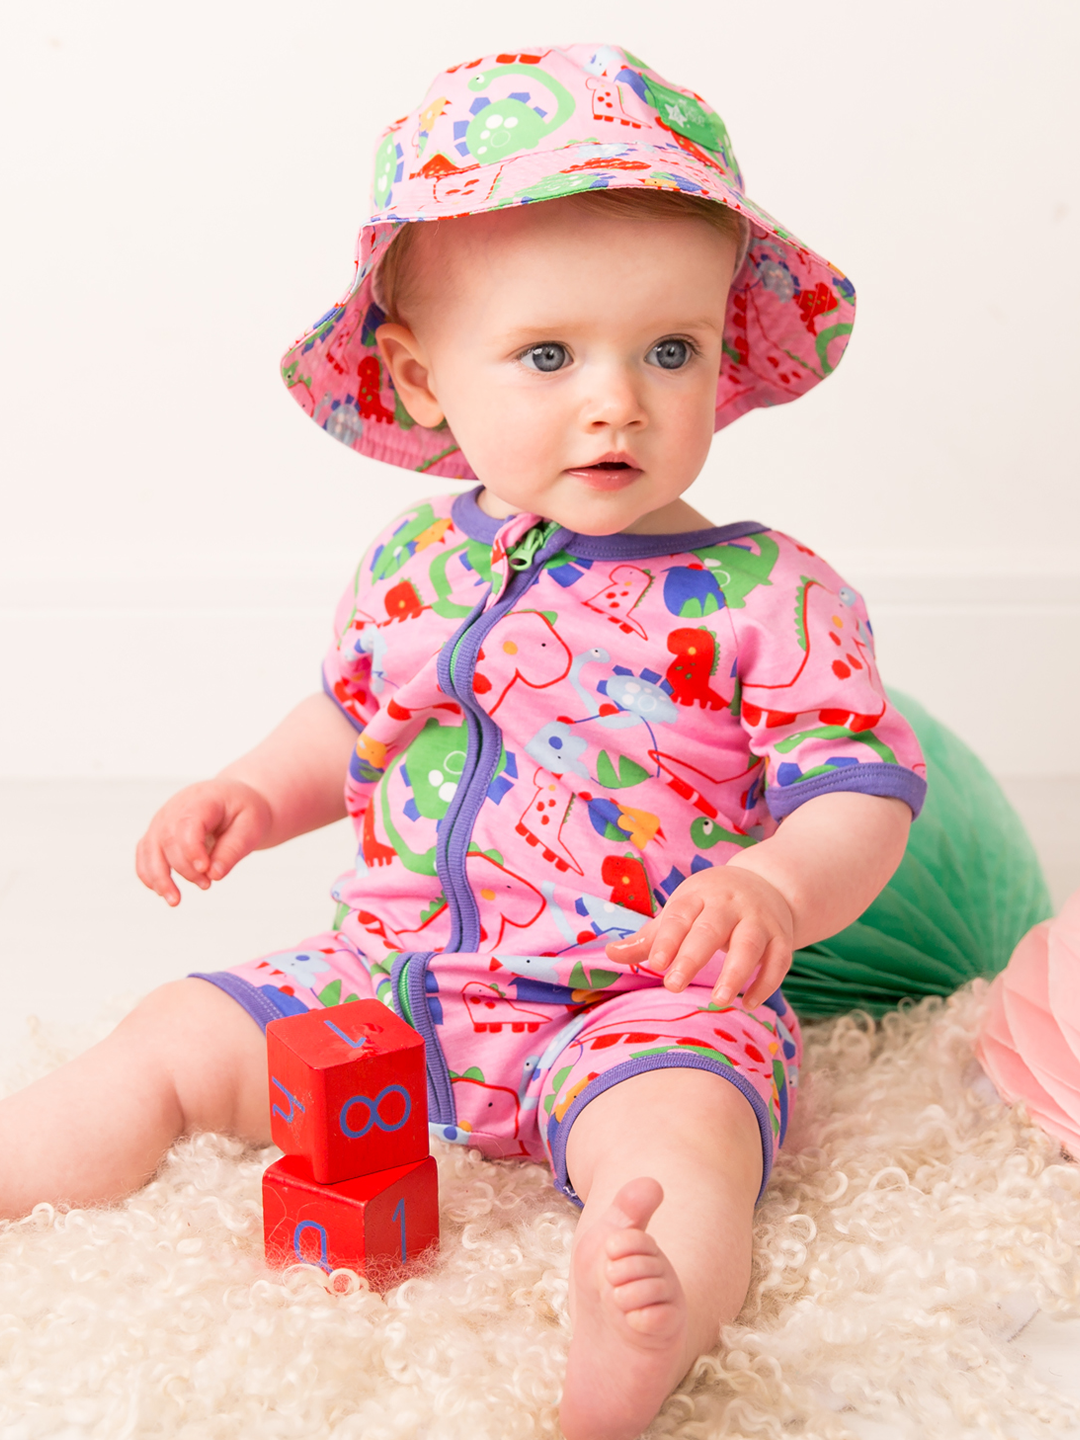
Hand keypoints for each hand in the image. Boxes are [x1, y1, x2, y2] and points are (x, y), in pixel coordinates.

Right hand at [135, 779, 272, 905]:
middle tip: (206, 885)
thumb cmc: (244, 812)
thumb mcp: (250, 827)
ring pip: (149, 848)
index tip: (206, 871)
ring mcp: (163, 819)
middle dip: (184, 869)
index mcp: (203, 799)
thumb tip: (214, 875)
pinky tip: (162, 892)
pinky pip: (144, 854)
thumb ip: (233, 849)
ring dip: (159, 877)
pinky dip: (148, 874)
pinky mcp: (157, 832)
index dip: (192, 849)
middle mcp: (176, 806)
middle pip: (168, 839)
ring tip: (175, 901)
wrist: (235, 800)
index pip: (188, 823)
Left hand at [605, 866, 793, 1008]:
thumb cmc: (710, 905)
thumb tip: (610, 954)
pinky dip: (767, 982)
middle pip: (711, 929)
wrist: (767, 884)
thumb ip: (649, 937)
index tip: (655, 963)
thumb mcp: (680, 911)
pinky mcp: (782, 937)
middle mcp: (730, 905)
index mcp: (699, 895)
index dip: (667, 939)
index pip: (681, 915)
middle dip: (692, 957)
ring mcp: (760, 919)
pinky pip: (779, 960)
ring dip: (736, 972)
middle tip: (673, 986)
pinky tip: (749, 1003)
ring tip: (718, 1000)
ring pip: (750, 944)